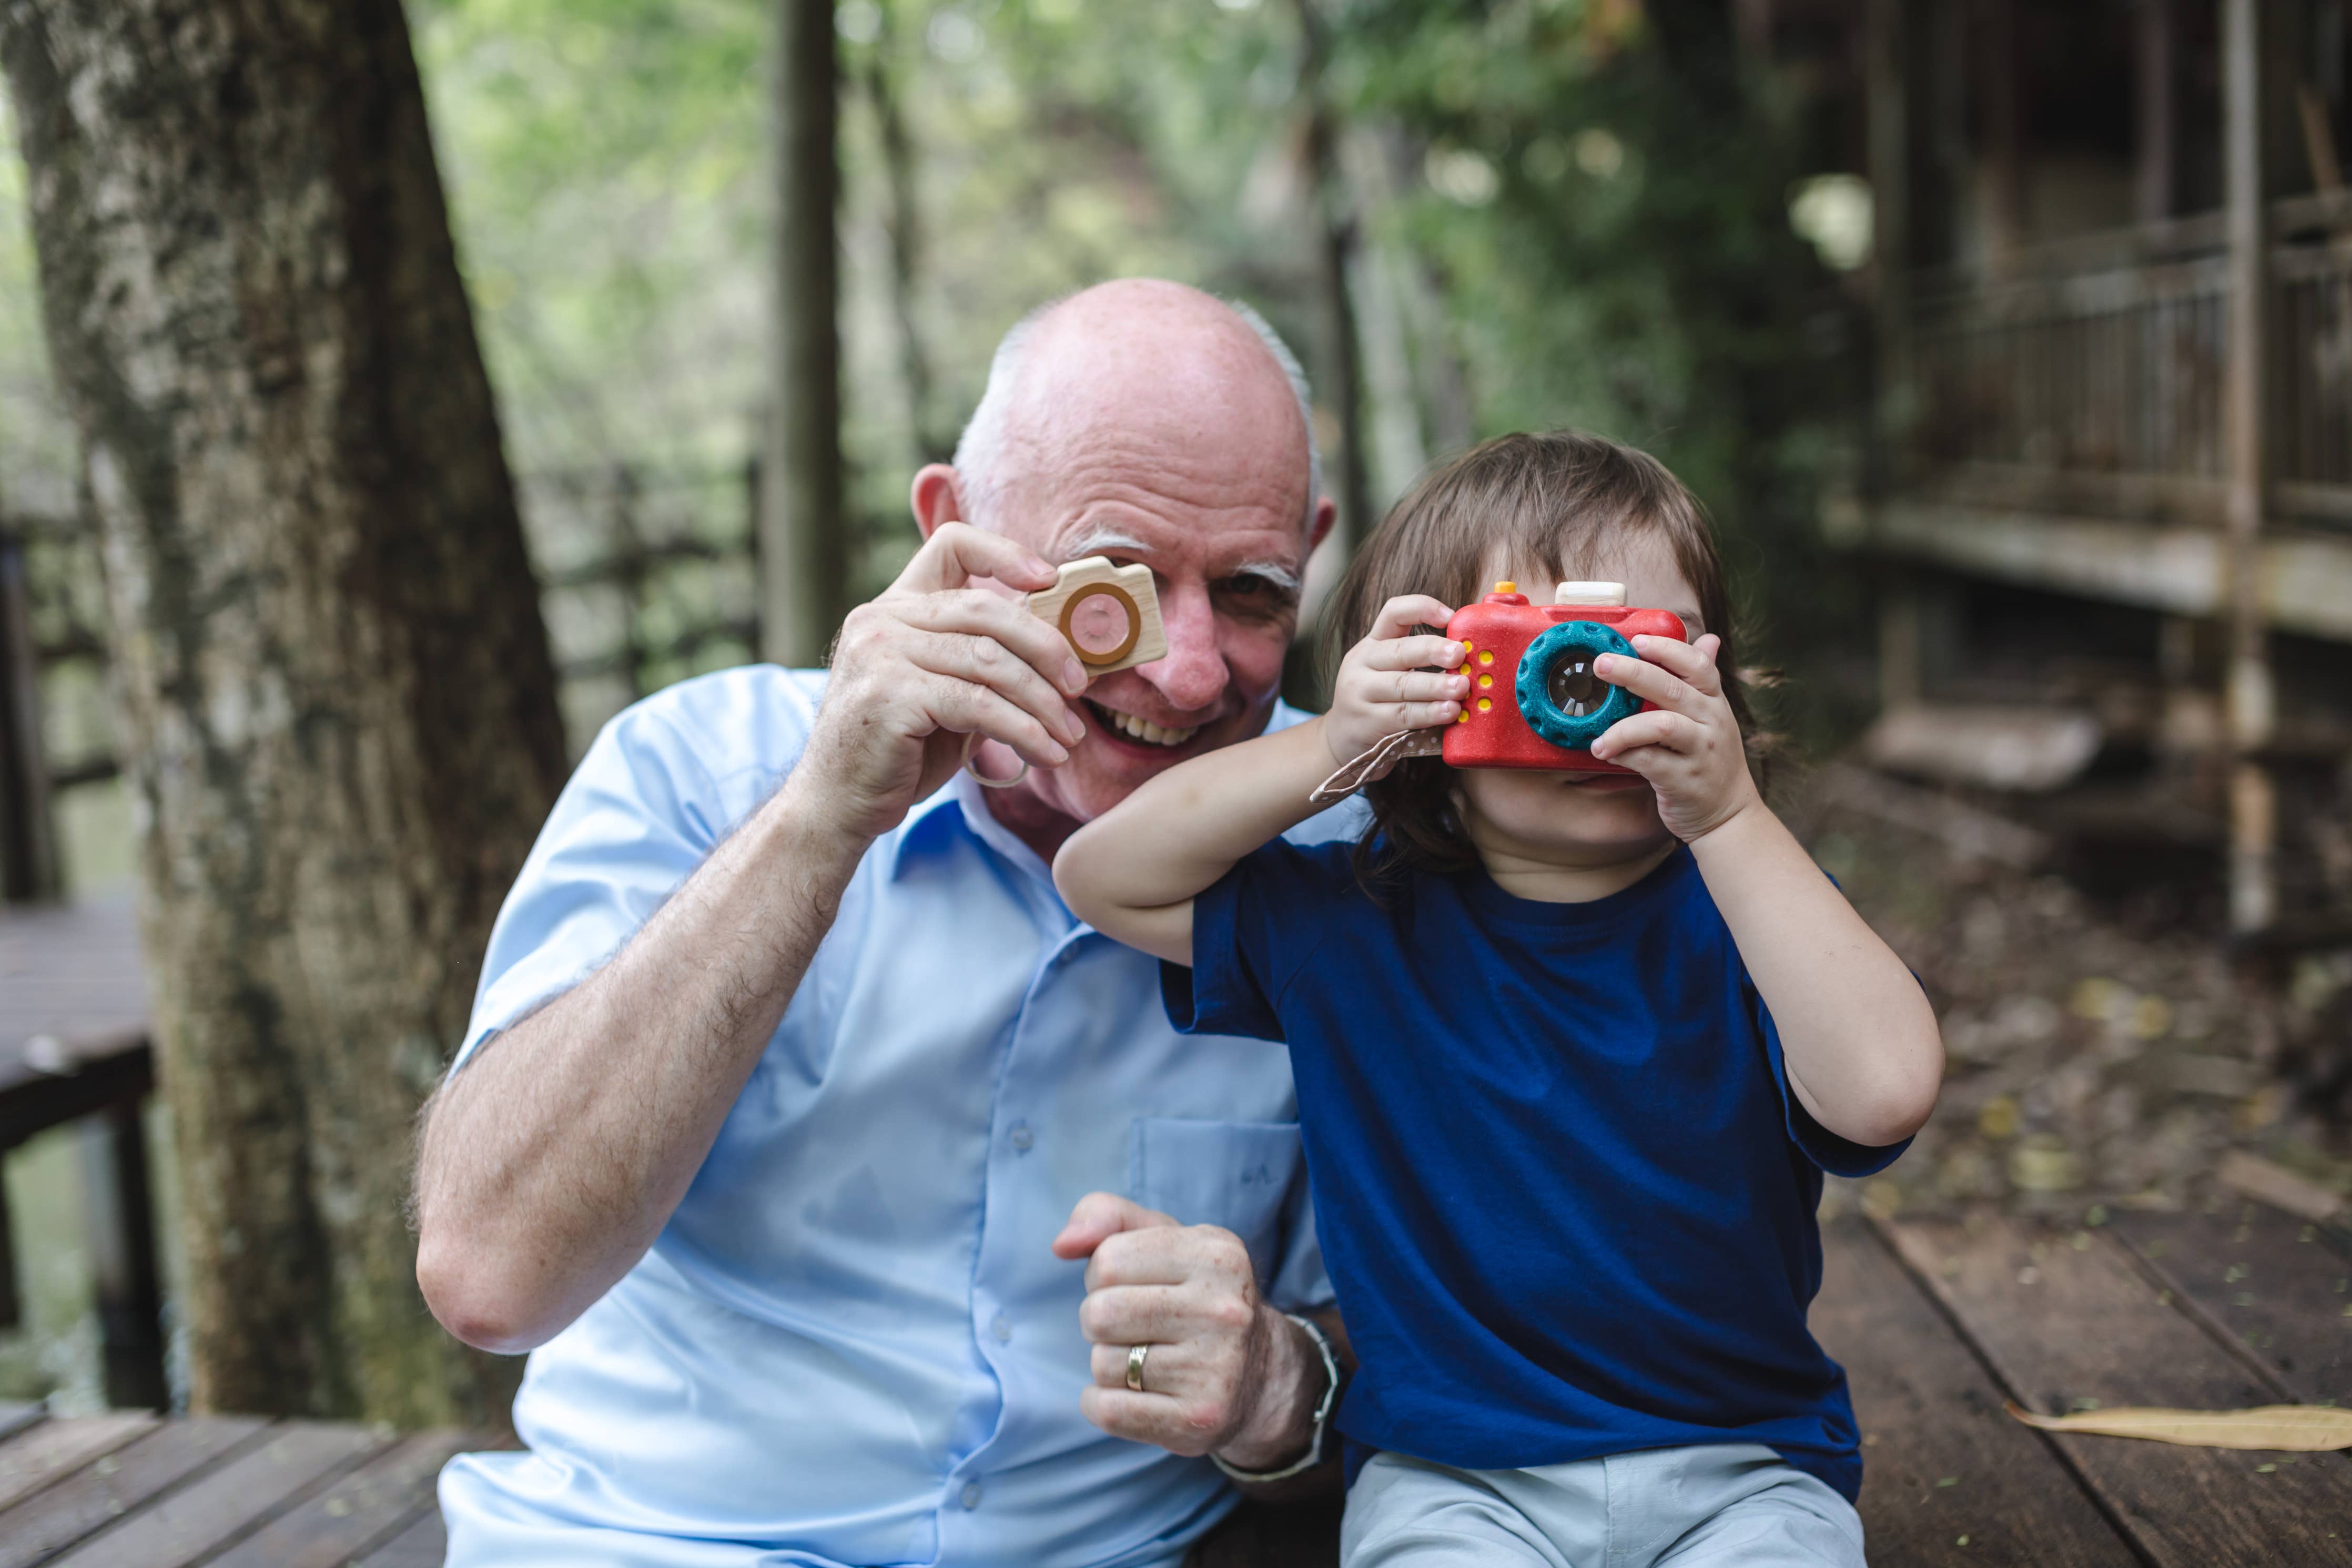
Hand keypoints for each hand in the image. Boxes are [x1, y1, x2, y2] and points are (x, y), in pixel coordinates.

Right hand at [789, 522, 1091, 844]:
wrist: (837, 803)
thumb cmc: (898, 750)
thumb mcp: (943, 692)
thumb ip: (980, 662)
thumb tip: (1058, 653)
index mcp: (895, 606)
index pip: (953, 544)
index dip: (1007, 554)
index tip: (1050, 581)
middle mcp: (881, 619)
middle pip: (987, 609)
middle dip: (1047, 647)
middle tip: (1078, 686)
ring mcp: (880, 653)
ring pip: (989, 660)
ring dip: (1042, 701)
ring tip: (1069, 735)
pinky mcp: (889, 695)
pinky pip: (978, 704)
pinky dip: (1024, 730)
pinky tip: (1046, 753)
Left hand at [1052, 1193, 1311, 1465]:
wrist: (1259, 1374)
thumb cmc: (1194, 1294)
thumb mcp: (1165, 1239)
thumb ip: (1108, 1217)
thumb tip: (1063, 1244)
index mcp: (1216, 1254)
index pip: (1107, 1260)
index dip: (1103, 1275)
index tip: (1133, 1286)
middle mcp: (1224, 1310)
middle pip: (1099, 1313)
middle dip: (1100, 1320)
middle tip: (1134, 1327)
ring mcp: (1216, 1369)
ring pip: (1102, 1364)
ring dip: (1109, 1364)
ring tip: (1146, 1359)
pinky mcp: (1200, 1419)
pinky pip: (1110, 1411)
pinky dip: (1102, 1403)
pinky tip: (1133, 1393)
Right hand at [1323, 595, 1465, 774]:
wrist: (1342, 736)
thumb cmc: (1378, 699)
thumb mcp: (1388, 670)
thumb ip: (1419, 657)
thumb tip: (1471, 652)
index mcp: (1373, 643)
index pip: (1394, 613)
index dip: (1423, 609)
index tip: (1450, 617)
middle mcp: (1362, 663)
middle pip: (1400, 650)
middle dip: (1433, 650)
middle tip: (1460, 654)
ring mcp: (1360, 692)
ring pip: (1403, 685)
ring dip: (1436, 686)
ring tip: (1462, 687)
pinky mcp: (1367, 721)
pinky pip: (1403, 715)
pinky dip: (1429, 713)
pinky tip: (1449, 712)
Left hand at [1588, 632, 1760, 841]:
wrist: (1730, 814)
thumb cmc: (1710, 760)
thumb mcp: (1713, 717)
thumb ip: (1703, 681)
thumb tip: (1709, 639)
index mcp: (1714, 702)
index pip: (1698, 665)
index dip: (1668, 649)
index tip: (1637, 640)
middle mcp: (1711, 722)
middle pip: (1673, 688)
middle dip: (1634, 672)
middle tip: (1601, 665)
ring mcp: (1700, 751)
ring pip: (1662, 725)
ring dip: (1622, 727)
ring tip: (1597, 737)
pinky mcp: (1685, 780)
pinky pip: (1650, 761)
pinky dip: (1624, 755)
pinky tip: (1606, 754)